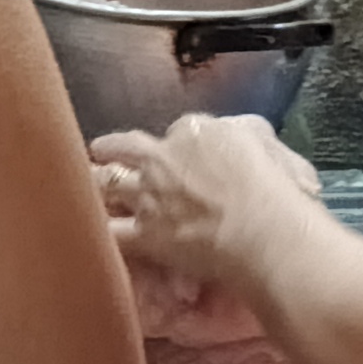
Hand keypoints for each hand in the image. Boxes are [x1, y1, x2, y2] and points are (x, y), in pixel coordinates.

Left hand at [91, 116, 322, 289]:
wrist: (264, 230)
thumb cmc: (278, 189)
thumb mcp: (269, 142)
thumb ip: (249, 132)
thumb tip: (242, 131)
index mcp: (197, 131)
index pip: (179, 129)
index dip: (177, 141)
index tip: (175, 150)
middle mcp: (164, 157)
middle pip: (129, 146)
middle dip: (112, 146)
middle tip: (100, 148)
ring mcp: (149, 195)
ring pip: (108, 183)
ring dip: (96, 182)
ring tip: (85, 182)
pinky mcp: (145, 234)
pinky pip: (110, 231)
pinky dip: (96, 228)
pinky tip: (83, 228)